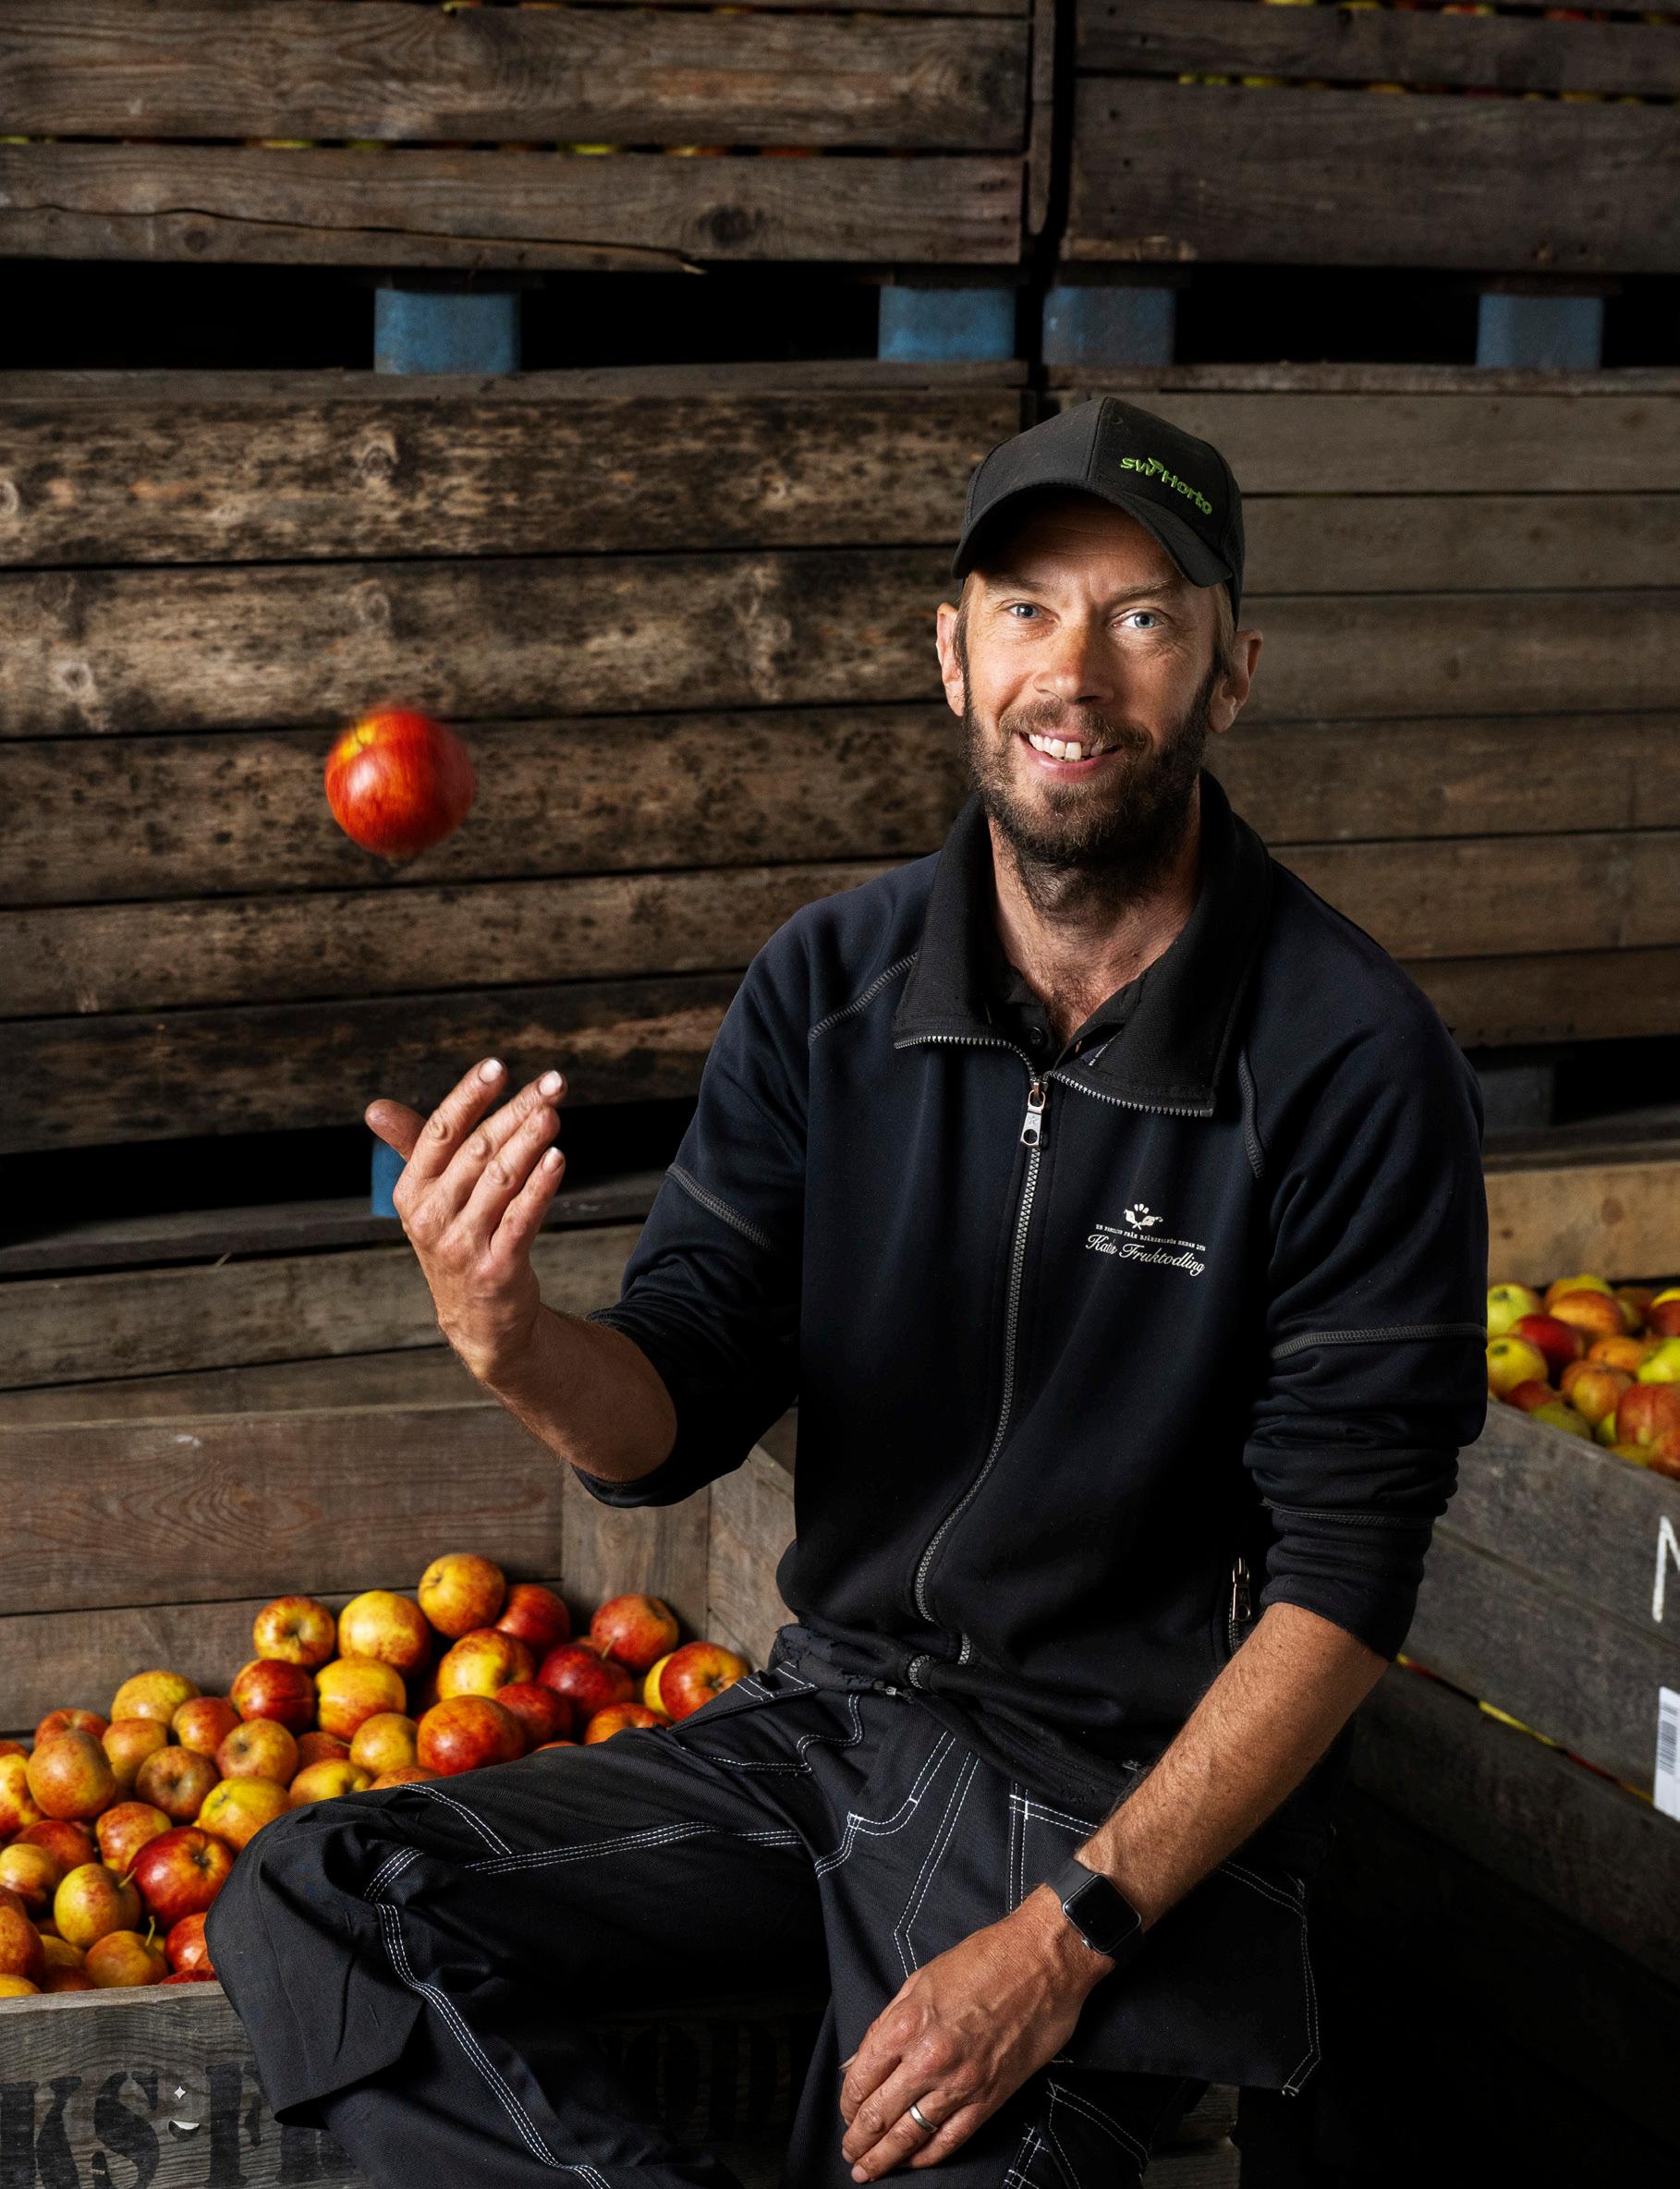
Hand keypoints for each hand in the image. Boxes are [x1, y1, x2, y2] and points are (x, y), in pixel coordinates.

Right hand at [367, 1057, 566, 1382]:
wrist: (479, 1319)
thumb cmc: (459, 1241)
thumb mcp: (431, 1199)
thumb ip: (412, 1149)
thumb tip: (375, 1108)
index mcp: (413, 1192)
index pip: (440, 1132)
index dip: (468, 1096)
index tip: (497, 1065)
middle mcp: (432, 1217)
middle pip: (478, 1150)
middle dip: (517, 1111)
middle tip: (553, 1083)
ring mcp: (463, 1245)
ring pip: (501, 1180)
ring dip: (530, 1142)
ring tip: (554, 1113)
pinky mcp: (496, 1268)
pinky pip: (521, 1219)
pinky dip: (541, 1187)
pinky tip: (558, 1158)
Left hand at [838, 1887, 1111, 2178]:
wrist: (1041, 1962)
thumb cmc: (982, 1960)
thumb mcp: (920, 1980)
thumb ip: (886, 2025)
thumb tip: (857, 2063)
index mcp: (906, 2024)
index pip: (860, 2079)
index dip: (847, 2103)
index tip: (846, 2112)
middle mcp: (928, 2059)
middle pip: (880, 2114)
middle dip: (859, 2140)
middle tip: (850, 2154)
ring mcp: (960, 2083)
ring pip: (910, 2134)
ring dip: (884, 2158)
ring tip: (869, 2170)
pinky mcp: (990, 2098)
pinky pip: (951, 2139)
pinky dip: (927, 2156)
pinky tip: (913, 2162)